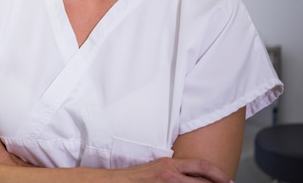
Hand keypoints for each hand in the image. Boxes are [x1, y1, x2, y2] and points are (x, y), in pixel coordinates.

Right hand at [114, 157, 233, 182]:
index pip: (202, 166)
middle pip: (203, 181)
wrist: (116, 182)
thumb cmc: (136, 177)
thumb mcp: (157, 168)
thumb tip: (193, 176)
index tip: (229, 181)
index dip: (219, 174)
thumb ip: (176, 171)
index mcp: (170, 164)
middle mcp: (170, 174)